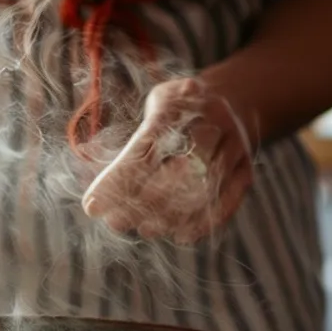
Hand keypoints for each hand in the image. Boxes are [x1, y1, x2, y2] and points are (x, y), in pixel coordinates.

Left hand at [81, 78, 252, 244]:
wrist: (239, 96)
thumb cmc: (182, 107)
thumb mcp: (155, 104)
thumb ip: (127, 135)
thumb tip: (86, 157)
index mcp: (180, 104)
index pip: (144, 150)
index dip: (118, 181)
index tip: (93, 206)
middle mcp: (211, 124)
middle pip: (176, 172)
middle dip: (141, 202)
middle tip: (116, 222)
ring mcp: (233, 148)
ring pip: (201, 190)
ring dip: (170, 216)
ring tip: (144, 229)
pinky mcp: (245, 170)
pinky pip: (227, 201)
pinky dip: (204, 222)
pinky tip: (181, 235)